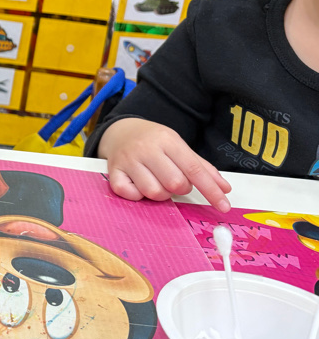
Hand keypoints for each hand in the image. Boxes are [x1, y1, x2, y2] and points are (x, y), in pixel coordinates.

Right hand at [98, 118, 231, 211]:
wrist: (120, 131)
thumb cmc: (154, 142)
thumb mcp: (179, 146)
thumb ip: (202, 167)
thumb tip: (225, 189)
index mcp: (167, 140)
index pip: (194, 169)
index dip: (211, 190)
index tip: (223, 206)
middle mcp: (146, 149)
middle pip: (175, 183)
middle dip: (180, 188)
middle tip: (175, 181)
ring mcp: (128, 160)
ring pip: (153, 192)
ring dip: (161, 194)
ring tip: (157, 183)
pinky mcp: (113, 171)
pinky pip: (129, 194)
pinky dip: (137, 196)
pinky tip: (138, 186)